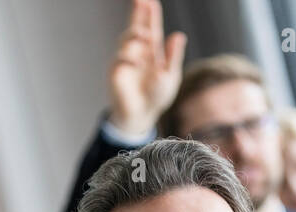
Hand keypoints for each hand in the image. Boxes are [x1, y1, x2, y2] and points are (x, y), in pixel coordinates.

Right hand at [107, 0, 186, 136]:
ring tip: (145, 35)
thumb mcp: (170, 76)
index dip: (150, 14)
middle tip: (140, 0)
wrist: (142, 115)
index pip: (151, 28)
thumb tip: (178, 35)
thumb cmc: (157, 96)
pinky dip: (129, 58)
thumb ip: (174, 57)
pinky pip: (120, 59)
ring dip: (135, 33)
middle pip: (136, 27)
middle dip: (137, 13)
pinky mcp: (117, 72)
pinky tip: (139, 63)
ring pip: (127, 39)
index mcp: (152, 51)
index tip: (150, 0)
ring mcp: (126, 60)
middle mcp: (138, 51)